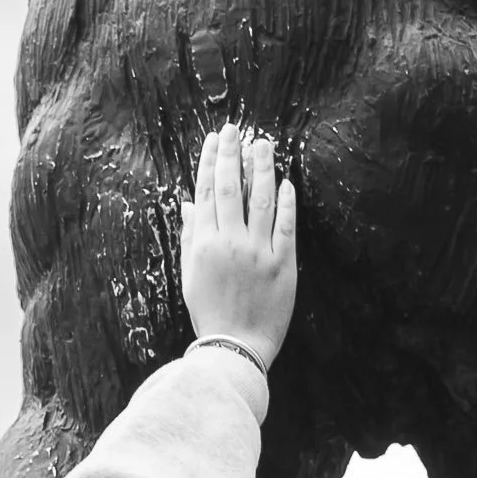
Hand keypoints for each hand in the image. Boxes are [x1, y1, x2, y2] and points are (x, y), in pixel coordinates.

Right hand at [180, 125, 297, 368]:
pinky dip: (286, 200)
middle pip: (233, 188)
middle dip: (234, 154)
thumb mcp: (191, 277)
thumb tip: (189, 204)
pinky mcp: (282, 263)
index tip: (216, 139)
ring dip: (262, 168)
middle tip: (237, 128)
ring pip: (262, 199)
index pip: (208, 192)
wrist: (235, 348)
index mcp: (205, 245)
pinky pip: (286, 224)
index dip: (211, 162)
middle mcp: (231, 243)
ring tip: (263, 143)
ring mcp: (258, 252)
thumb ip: (191, 238)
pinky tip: (286, 181)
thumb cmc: (211, 314)